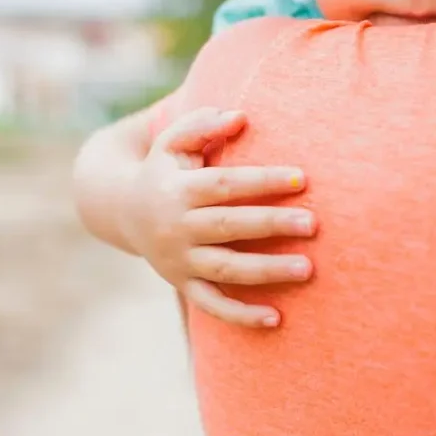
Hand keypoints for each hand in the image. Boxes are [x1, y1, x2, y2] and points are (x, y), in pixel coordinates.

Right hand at [124, 107, 315, 327]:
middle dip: (271, 224)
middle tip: (313, 224)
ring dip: (266, 271)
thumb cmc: (164, 169)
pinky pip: (213, 305)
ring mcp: (179, 260)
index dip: (262, 181)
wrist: (121, 211)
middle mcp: (177, 227)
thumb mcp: (172, 141)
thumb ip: (202, 125)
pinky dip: (241, 315)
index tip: (302, 179)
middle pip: (229, 226)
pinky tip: (276, 318)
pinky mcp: (183, 285)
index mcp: (177, 190)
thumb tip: (240, 117)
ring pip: (226, 269)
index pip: (224, 185)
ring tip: (307, 269)